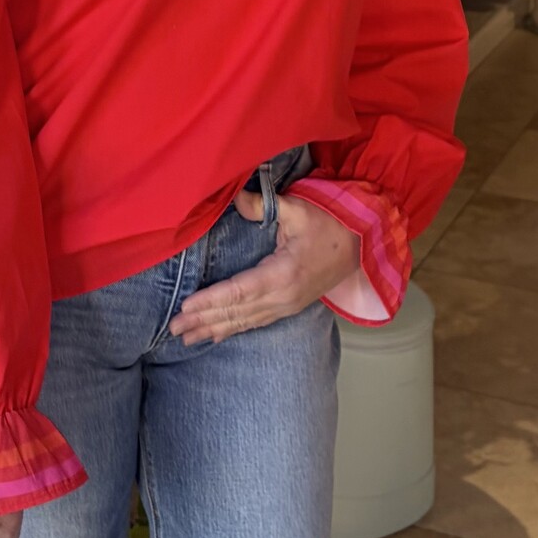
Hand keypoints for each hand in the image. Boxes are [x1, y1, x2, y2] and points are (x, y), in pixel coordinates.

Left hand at [168, 188, 359, 346]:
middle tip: (173, 329)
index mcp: (283, 275)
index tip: (185, 308)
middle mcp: (282, 298)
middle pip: (236, 312)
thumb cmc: (332, 224)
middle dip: (203, 320)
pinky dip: (233, 330)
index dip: (210, 301)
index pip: (238, 291)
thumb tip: (237, 198)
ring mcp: (287, 306)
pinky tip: (215, 336)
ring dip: (214, 329)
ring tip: (185, 339)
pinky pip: (255, 323)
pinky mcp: (289, 308)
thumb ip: (265, 205)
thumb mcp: (299, 209)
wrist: (364, 244)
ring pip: (243, 322)